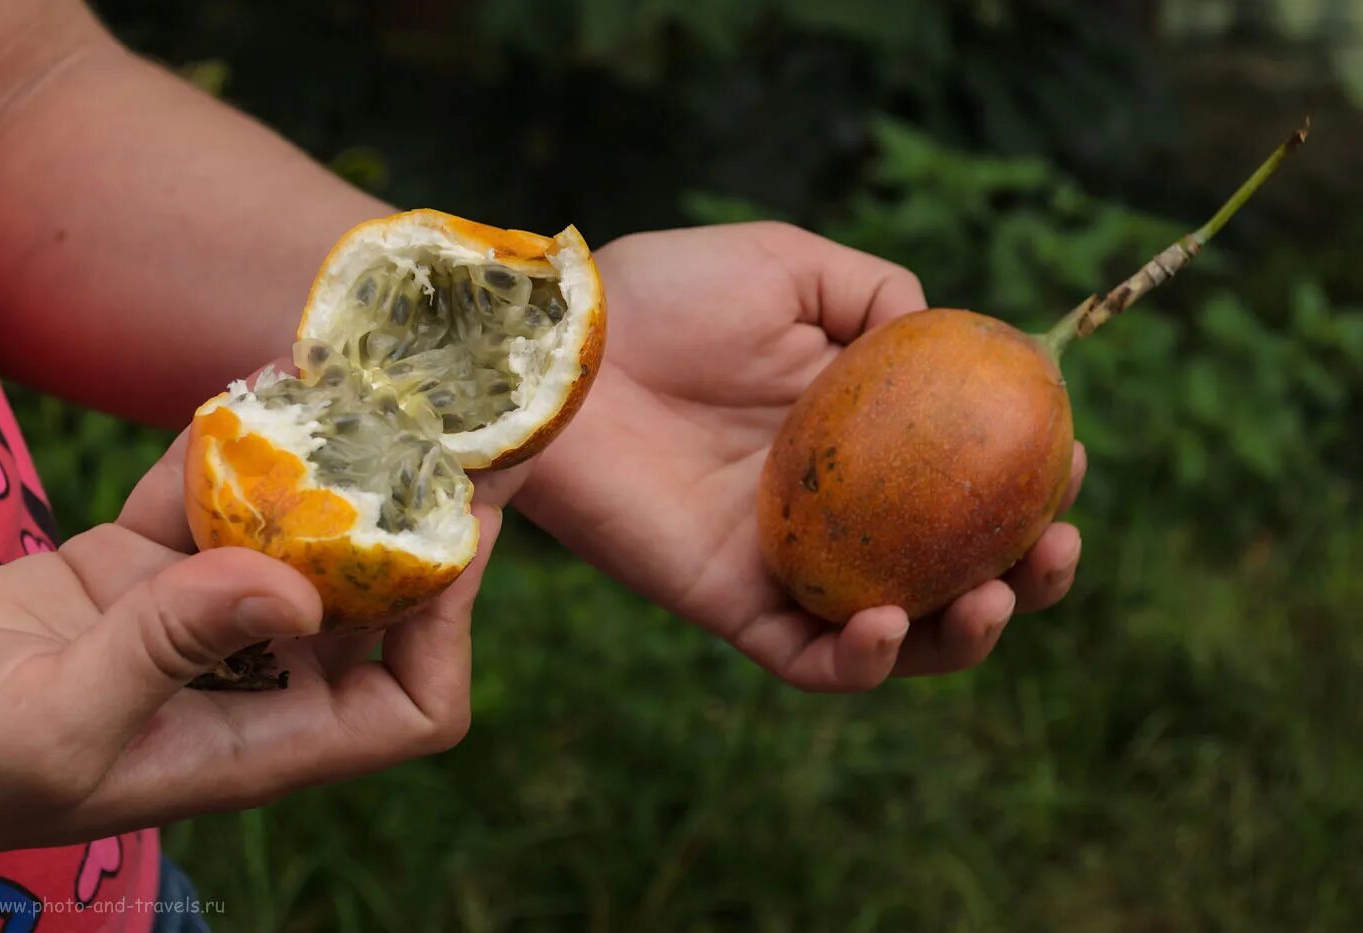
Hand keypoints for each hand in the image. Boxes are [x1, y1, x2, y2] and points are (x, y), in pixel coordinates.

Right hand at [0, 426, 519, 858]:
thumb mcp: (56, 720)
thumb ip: (168, 652)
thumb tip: (295, 588)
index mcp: (260, 740)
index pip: (412, 700)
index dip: (449, 622)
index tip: (453, 527)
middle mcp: (253, 677)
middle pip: (375, 598)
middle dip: (414, 514)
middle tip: (452, 420)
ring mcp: (200, 617)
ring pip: (298, 536)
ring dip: (329, 465)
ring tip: (369, 382)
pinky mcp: (139, 569)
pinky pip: (210, 500)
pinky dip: (230, 448)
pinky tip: (257, 385)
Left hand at [516, 222, 1085, 691]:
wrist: (560, 355)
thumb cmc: (664, 298)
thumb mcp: (789, 270)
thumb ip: (874, 299)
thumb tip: (944, 342)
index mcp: (859, 438)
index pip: (965, 478)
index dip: (1029, 482)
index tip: (1071, 464)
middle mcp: (835, 512)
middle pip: (951, 568)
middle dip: (1024, 577)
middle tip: (1055, 553)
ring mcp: (787, 566)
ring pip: (898, 635)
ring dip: (962, 638)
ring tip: (994, 602)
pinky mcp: (731, 606)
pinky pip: (809, 661)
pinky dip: (861, 663)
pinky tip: (889, 621)